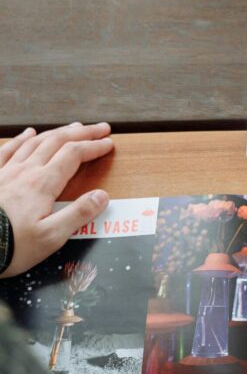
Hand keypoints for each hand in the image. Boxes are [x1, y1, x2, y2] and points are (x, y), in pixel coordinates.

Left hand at [0, 122, 114, 277]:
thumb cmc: (13, 245)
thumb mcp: (53, 236)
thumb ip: (79, 214)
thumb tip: (102, 196)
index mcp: (43, 184)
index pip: (74, 155)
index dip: (94, 147)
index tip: (109, 143)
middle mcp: (25, 171)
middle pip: (57, 142)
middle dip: (81, 133)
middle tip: (99, 128)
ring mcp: (6, 171)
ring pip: (35, 142)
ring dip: (57, 132)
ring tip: (73, 128)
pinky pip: (8, 149)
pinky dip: (22, 138)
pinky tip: (28, 134)